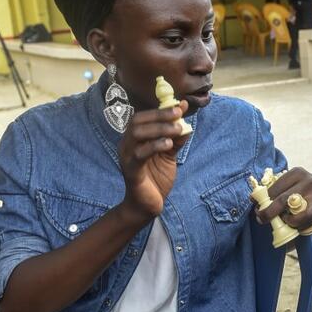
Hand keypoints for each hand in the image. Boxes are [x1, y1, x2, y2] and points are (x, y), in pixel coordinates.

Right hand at [118, 102, 189, 222]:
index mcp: (134, 139)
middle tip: (178, 115)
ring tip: (177, 130)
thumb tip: (185, 123)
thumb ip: (175, 139)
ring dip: (159, 129)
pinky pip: (140, 154)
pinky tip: (168, 144)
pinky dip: (155, 145)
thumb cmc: (156, 178)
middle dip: (160, 115)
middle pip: (138, 121)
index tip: (180, 105)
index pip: (143, 117)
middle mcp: (126, 145)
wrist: (147, 206)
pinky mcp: (131, 170)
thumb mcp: (169, 155)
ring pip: (137, 134)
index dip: (161, 109)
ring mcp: (126, 157)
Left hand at [255, 167, 311, 230]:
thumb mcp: (288, 184)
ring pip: (298, 214)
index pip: (275, 188)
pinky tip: (295, 223)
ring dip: (286, 221)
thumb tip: (253, 199)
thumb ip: (274, 190)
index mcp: (297, 173)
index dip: (263, 200)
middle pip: (284, 200)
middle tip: (261, 219)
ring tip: (283, 221)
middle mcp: (309, 181)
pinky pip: (308, 221)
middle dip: (269, 212)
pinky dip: (299, 225)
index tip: (256, 207)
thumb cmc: (298, 189)